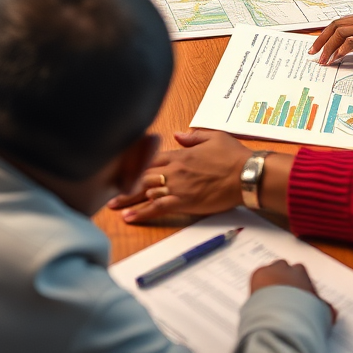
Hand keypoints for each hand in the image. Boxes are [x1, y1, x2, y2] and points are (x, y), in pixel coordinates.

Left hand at [108, 129, 250, 222]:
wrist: (246, 174)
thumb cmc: (233, 156)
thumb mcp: (213, 137)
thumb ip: (193, 136)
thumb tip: (178, 134)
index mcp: (181, 154)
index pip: (151, 158)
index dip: (135, 163)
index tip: (121, 167)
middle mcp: (175, 169)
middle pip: (142, 175)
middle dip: (123, 182)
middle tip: (106, 190)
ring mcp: (178, 186)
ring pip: (146, 192)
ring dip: (127, 198)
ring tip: (112, 205)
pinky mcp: (185, 202)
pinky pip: (158, 207)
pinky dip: (142, 212)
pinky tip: (130, 217)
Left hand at [250, 261, 335, 322]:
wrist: (285, 318)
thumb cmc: (306, 315)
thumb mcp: (322, 313)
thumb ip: (325, 307)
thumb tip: (330, 310)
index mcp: (302, 273)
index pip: (300, 273)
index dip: (298, 285)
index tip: (296, 296)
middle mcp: (287, 268)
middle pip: (284, 269)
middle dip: (283, 279)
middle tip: (282, 296)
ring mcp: (271, 270)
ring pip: (270, 270)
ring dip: (270, 280)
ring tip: (270, 297)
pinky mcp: (258, 274)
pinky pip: (258, 276)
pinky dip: (258, 285)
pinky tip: (260, 297)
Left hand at [309, 10, 352, 64]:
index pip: (338, 23)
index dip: (325, 34)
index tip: (317, 46)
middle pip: (334, 26)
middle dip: (320, 40)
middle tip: (313, 53)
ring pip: (340, 33)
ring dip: (328, 47)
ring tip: (323, 60)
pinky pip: (352, 41)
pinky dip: (341, 50)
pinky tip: (337, 58)